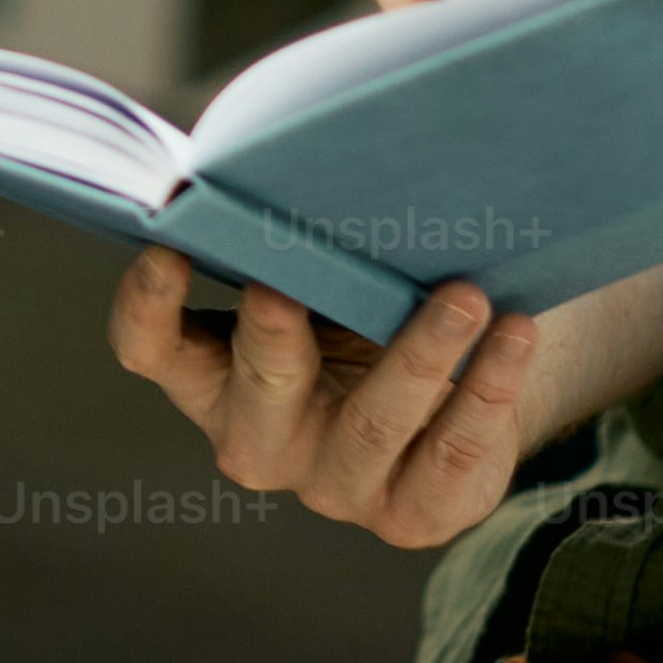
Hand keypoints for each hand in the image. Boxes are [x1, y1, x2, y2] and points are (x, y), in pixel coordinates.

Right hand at [106, 251, 542, 550]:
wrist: (460, 380)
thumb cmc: (366, 303)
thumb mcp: (322, 272)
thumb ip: (294, 232)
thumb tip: (293, 148)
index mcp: (211, 375)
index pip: (150, 349)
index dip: (147, 306)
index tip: (171, 245)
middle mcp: (260, 439)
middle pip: (258, 391)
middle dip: (271, 336)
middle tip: (285, 281)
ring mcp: (335, 486)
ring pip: (372, 423)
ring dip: (419, 354)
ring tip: (465, 295)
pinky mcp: (413, 515)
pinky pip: (453, 454)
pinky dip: (488, 389)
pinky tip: (515, 334)